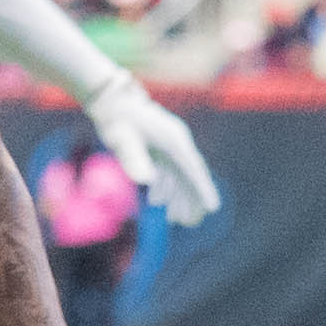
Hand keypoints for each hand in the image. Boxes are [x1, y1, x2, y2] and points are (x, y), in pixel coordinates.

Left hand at [84, 73, 219, 225]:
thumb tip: (147, 182)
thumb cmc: (117, 120)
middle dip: (192, 199)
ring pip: (180, 175)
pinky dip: (167, 187)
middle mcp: (177, 143)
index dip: (203, 190)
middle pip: (190, 175)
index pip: (193, 169)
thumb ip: (134, 159)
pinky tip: (158, 201)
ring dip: (178, 196)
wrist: (112, 101)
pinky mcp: (161, 147)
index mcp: (174, 141)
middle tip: (192, 223)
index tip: (212, 208)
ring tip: (176, 219)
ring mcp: (170, 145)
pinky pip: (169, 171)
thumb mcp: (122, 140)